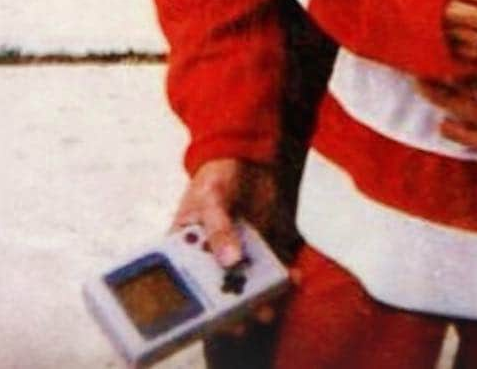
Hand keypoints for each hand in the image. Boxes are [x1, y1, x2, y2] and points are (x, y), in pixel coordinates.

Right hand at [172, 159, 279, 323]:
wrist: (248, 156)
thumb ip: (218, 229)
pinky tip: (292, 277)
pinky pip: (270, 267)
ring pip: (246, 284)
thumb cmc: (217, 176)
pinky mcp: (260, 248)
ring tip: (271, 305)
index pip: (185, 283)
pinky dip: (281, 275)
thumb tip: (229, 261)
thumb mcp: (211, 199)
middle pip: (217, 291)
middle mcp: (209, 258)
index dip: (194, 305)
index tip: (209, 319)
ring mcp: (236, 254)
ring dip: (259, 297)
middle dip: (231, 308)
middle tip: (245, 320)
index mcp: (184, 250)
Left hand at [422, 5, 476, 151]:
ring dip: (442, 104)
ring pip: (473, 118)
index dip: (448, 49)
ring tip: (422, 90)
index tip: (428, 39)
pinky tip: (447, 127)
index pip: (473, 59)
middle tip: (413, 65)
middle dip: (436, 77)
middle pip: (466, 90)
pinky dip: (466, 137)